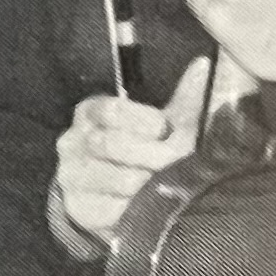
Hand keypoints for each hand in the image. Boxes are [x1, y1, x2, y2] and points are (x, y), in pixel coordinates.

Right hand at [45, 60, 217, 256]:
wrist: (112, 196)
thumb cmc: (141, 151)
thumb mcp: (161, 125)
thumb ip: (183, 98)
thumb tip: (204, 65)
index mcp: (91, 112)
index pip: (111, 110)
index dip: (143, 120)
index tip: (165, 130)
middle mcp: (72, 141)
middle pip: (111, 145)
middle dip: (153, 156)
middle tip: (178, 163)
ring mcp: (70, 175)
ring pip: (115, 180)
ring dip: (150, 185)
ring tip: (170, 185)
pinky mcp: (77, 207)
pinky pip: (111, 210)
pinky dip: (137, 210)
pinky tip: (151, 207)